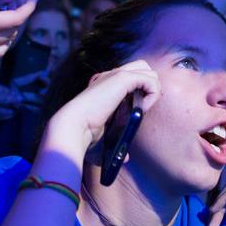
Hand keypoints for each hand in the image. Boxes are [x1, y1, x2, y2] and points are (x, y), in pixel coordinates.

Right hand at [43, 60, 161, 158]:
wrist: (74, 126)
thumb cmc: (83, 134)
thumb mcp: (103, 135)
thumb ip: (115, 141)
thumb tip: (128, 158)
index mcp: (104, 85)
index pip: (131, 78)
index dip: (140, 92)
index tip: (135, 112)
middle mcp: (110, 75)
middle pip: (142, 68)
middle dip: (149, 85)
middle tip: (143, 106)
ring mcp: (116, 74)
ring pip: (149, 72)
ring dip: (152, 91)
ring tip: (142, 109)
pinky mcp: (122, 77)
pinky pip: (150, 80)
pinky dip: (152, 94)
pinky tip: (142, 108)